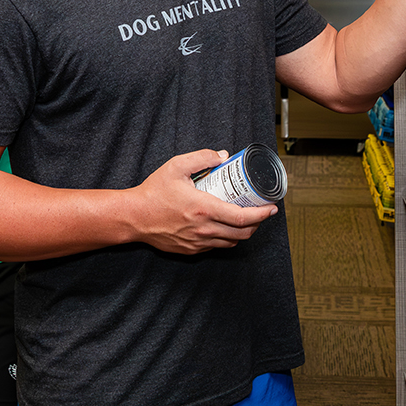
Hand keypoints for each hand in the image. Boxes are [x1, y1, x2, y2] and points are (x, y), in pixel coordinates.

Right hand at [128, 149, 275, 254]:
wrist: (134, 217)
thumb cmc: (153, 192)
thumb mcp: (176, 166)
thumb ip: (201, 158)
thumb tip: (223, 156)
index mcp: (204, 208)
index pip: (243, 217)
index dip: (262, 214)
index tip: (272, 207)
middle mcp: (204, 229)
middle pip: (243, 233)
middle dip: (258, 223)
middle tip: (261, 211)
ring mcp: (198, 242)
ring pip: (232, 242)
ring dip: (243, 232)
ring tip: (245, 219)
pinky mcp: (191, 250)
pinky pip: (216, 247)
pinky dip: (226, 238)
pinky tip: (224, 227)